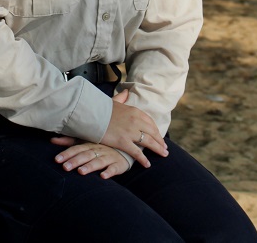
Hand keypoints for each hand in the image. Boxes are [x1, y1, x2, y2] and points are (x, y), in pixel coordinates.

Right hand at [50, 89, 166, 173]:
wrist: (92, 114)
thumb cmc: (101, 108)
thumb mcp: (114, 101)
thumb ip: (122, 98)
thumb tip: (126, 91)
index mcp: (135, 112)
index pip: (150, 122)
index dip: (156, 131)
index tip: (159, 136)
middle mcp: (136, 121)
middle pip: (152, 133)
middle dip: (160, 141)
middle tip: (165, 148)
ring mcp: (130, 132)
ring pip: (149, 142)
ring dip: (158, 149)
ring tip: (163, 154)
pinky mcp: (123, 142)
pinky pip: (137, 152)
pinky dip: (143, 159)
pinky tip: (148, 165)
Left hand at [53, 141, 131, 178]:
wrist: (125, 147)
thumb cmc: (102, 146)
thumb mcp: (86, 142)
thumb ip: (70, 142)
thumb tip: (52, 140)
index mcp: (90, 144)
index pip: (76, 148)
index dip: (67, 153)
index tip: (57, 160)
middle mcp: (99, 149)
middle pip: (86, 155)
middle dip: (75, 161)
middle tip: (65, 167)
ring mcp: (109, 156)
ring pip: (99, 161)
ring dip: (90, 166)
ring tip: (81, 171)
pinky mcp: (119, 164)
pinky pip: (114, 168)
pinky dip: (109, 172)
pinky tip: (103, 176)